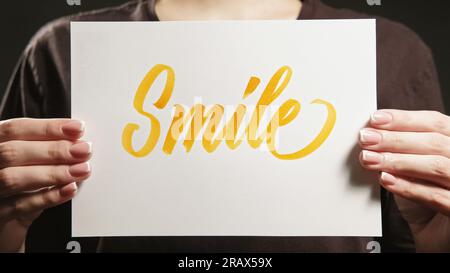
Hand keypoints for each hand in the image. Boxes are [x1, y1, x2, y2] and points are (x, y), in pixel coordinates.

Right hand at [0, 118, 91, 251]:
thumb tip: (78, 142)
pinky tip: (69, 189)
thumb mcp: (30, 162)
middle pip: (13, 152)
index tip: (77, 128)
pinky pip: (20, 206)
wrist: (6, 226)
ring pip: (13, 178)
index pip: (16, 129)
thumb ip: (47, 149)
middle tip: (83, 151)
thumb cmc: (20, 185)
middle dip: (53, 150)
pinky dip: (49, 197)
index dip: (48, 128)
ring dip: (53, 173)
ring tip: (80, 170)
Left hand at [359, 110, 449, 251]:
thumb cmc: (424, 194)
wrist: (434, 233)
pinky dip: (408, 187)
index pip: (435, 123)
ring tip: (369, 159)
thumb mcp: (410, 166)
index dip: (405, 119)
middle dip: (395, 139)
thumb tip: (370, 133)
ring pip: (437, 166)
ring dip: (398, 161)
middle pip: (435, 142)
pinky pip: (436, 196)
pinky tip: (385, 180)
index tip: (375, 119)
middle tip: (366, 139)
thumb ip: (399, 149)